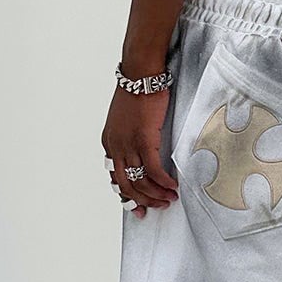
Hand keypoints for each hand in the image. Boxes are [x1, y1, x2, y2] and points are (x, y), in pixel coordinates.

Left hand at [102, 83, 178, 218]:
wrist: (141, 74)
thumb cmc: (137, 92)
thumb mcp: (125, 120)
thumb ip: (130, 138)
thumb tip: (142, 153)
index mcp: (109, 143)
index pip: (115, 177)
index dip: (126, 195)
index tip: (137, 206)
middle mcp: (115, 146)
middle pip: (126, 184)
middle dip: (142, 200)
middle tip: (156, 207)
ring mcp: (128, 144)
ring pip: (140, 180)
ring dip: (155, 194)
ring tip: (169, 198)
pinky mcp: (144, 139)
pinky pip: (153, 169)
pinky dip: (163, 182)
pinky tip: (172, 186)